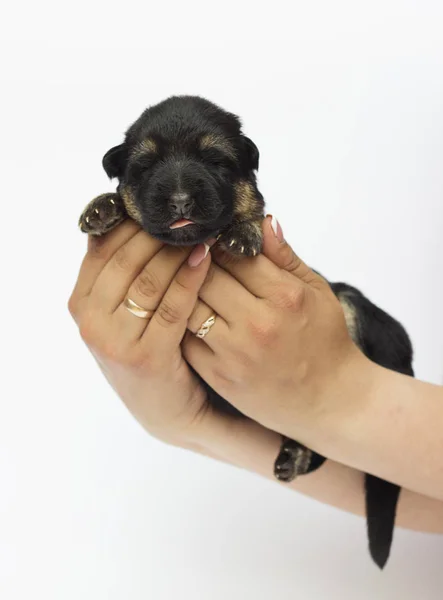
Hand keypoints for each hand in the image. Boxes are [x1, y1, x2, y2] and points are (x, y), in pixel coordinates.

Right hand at [68, 220, 217, 445]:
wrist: (164, 407)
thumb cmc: (148, 347)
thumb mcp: (124, 310)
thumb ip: (124, 269)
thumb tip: (137, 212)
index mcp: (82, 299)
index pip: (104, 244)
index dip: (136, 220)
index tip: (165, 204)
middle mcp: (90, 319)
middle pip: (126, 258)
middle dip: (160, 232)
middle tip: (190, 212)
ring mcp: (113, 340)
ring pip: (149, 279)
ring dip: (178, 250)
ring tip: (204, 230)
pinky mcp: (144, 356)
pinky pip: (172, 306)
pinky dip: (191, 278)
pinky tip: (207, 259)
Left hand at [183, 216, 365, 440]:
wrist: (328, 401)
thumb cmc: (325, 341)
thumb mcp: (317, 292)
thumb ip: (286, 257)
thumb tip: (262, 221)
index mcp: (284, 297)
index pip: (235, 254)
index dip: (219, 241)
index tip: (210, 236)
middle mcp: (257, 323)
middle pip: (207, 276)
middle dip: (196, 261)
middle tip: (187, 252)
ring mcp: (235, 352)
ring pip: (189, 305)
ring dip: (183, 289)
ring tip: (181, 279)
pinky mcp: (219, 375)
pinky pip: (185, 338)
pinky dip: (180, 321)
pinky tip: (181, 312)